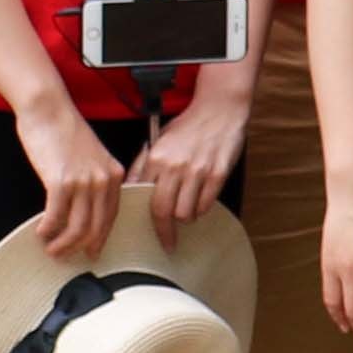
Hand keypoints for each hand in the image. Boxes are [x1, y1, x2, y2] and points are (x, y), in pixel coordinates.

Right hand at [14, 85, 129, 261]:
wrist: (49, 110)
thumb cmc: (65, 131)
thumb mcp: (91, 156)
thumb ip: (93, 180)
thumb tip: (83, 209)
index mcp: (114, 174)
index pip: (111, 216)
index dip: (100, 237)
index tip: (91, 251)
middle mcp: (103, 180)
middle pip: (97, 226)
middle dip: (81, 247)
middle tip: (66, 256)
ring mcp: (83, 181)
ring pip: (77, 227)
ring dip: (63, 243)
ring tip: (51, 249)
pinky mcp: (61, 181)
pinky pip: (56, 217)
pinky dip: (47, 230)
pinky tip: (40, 233)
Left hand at [132, 81, 247, 236]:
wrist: (220, 109)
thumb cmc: (189, 125)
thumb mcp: (159, 141)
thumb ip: (144, 165)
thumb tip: (132, 189)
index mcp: (156, 158)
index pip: (143, 198)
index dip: (144, 220)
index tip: (148, 234)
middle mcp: (175, 166)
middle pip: (164, 211)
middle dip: (165, 232)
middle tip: (169, 242)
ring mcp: (197, 171)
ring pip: (186, 213)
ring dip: (186, 217)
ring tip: (187, 210)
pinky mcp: (218, 174)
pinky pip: (206, 204)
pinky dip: (202, 208)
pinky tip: (200, 201)